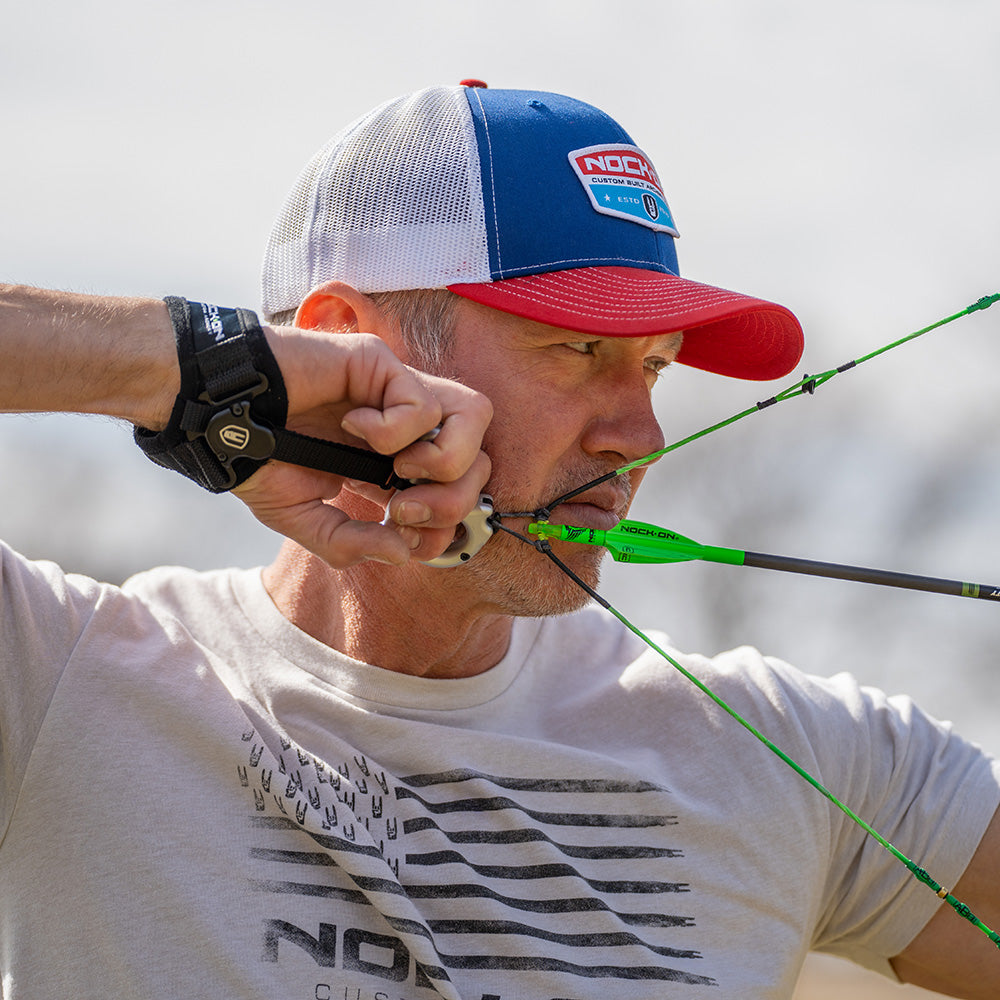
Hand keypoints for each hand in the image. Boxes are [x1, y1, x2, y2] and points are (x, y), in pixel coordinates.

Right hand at [233, 328, 491, 567]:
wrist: (216, 419)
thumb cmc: (258, 460)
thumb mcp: (305, 521)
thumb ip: (353, 544)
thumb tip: (404, 553)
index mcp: (395, 465)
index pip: (460, 492)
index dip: (449, 524)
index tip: (405, 535)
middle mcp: (407, 428)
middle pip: (482, 458)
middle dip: (453, 499)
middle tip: (402, 508)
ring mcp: (398, 391)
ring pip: (475, 417)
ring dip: (441, 462)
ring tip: (395, 470)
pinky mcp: (381, 363)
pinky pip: (422, 401)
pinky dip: (392, 430)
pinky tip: (351, 425)